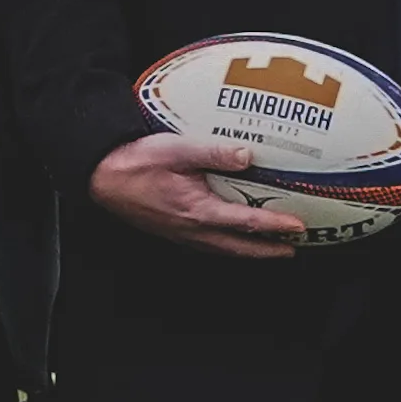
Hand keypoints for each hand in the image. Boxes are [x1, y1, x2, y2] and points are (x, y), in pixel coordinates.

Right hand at [88, 130, 311, 256]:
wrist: (101, 177)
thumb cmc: (135, 163)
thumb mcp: (176, 150)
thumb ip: (213, 152)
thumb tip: (247, 156)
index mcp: (198, 211)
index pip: (246, 221)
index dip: (275, 225)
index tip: (298, 227)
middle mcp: (192, 229)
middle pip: (239, 246)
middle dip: (267, 250)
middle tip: (291, 250)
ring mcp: (181, 234)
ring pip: (223, 249)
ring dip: (248, 251)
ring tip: (267, 250)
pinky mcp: (171, 231)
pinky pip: (207, 245)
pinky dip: (226, 246)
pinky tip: (229, 239)